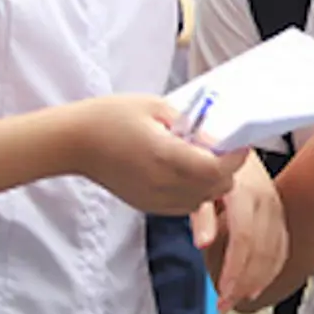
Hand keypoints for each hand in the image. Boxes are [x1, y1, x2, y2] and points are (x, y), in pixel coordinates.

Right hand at [64, 95, 249, 215]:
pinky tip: (183, 172)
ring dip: (211, 183)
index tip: (239, 143)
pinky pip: (183, 206)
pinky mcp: (146, 205)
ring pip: (202, 200)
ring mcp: (154, 198)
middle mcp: (162, 183)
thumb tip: (216, 137)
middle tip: (221, 149)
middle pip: (215, 188)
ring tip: (200, 159)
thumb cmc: (111, 117)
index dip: (235, 157)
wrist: (75, 142)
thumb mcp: (156, 107)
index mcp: (166, 155)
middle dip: (226, 170)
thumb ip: (190, 123)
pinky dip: (193, 193)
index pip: (216, 168)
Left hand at [191, 157, 288, 310]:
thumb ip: (201, 214)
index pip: (245, 237)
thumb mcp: (197, 182)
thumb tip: (203, 242)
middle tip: (225, 304)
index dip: (236, 268)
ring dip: (259, 279)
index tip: (224, 293)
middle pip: (263, 249)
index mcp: (245, 191)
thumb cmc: (209, 159)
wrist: (228, 137)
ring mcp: (276, 205)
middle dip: (245, 281)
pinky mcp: (278, 211)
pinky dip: (272, 267)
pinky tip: (259, 282)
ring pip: (276, 250)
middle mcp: (266, 199)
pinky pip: (282, 244)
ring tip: (238, 299)